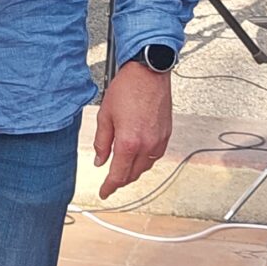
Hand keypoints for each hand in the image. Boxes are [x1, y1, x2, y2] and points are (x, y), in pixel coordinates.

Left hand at [93, 59, 173, 200]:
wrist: (149, 73)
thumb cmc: (127, 88)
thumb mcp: (105, 116)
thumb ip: (102, 142)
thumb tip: (100, 160)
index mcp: (129, 143)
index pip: (118, 175)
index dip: (109, 187)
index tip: (104, 193)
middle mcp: (147, 145)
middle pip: (133, 175)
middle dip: (120, 180)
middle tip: (110, 181)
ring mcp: (159, 141)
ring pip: (145, 168)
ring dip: (133, 171)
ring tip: (122, 169)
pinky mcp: (166, 134)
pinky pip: (155, 156)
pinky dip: (144, 161)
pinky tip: (137, 156)